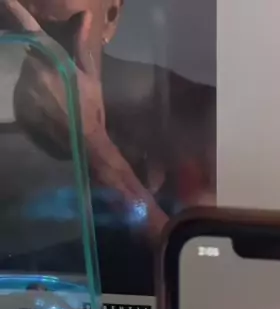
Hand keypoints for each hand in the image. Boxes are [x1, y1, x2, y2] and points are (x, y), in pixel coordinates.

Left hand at [7, 1, 106, 156]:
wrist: (83, 142)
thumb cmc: (89, 108)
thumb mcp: (90, 75)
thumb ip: (81, 44)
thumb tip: (84, 15)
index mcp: (50, 59)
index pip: (30, 30)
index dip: (16, 12)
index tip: (7, 0)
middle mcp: (32, 71)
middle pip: (25, 54)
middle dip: (34, 57)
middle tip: (51, 73)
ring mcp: (24, 91)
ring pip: (23, 74)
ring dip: (33, 78)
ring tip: (51, 93)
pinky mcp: (20, 107)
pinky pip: (21, 94)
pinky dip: (30, 96)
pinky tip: (44, 106)